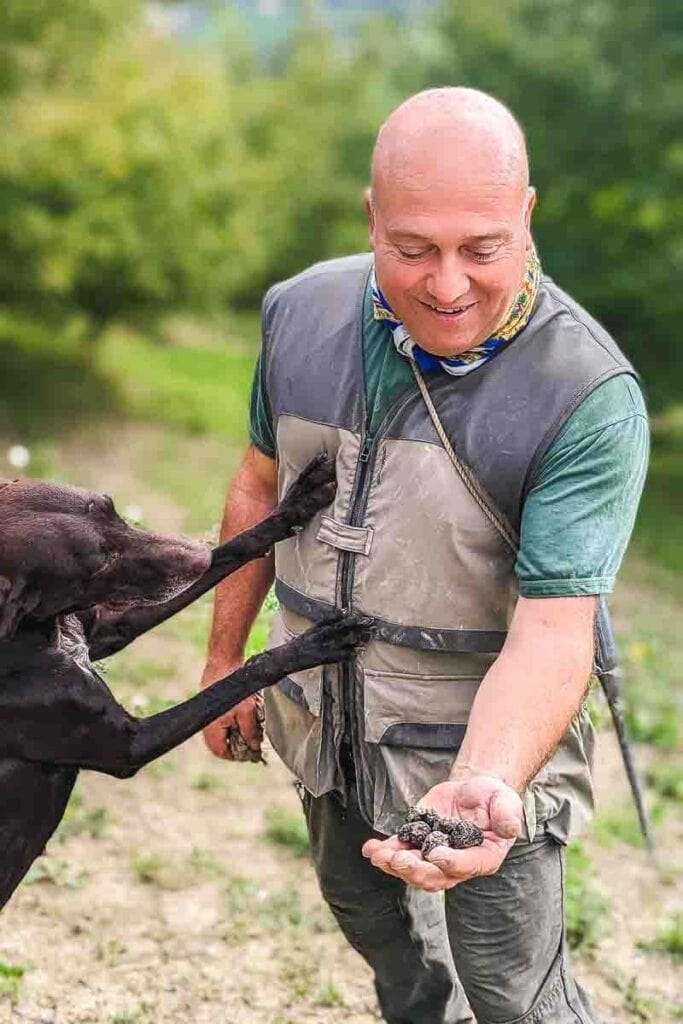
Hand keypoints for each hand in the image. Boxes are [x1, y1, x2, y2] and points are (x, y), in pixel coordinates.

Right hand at [201, 662, 262, 760]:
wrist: (223, 660)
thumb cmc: (234, 686)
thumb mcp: (247, 712)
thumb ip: (250, 732)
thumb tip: (254, 747)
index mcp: (211, 728)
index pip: (220, 751)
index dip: (236, 755)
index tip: (250, 753)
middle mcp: (205, 722)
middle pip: (220, 741)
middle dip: (237, 743)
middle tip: (253, 741)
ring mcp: (207, 711)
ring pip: (222, 729)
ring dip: (236, 730)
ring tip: (251, 726)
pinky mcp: (211, 701)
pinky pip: (222, 718)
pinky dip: (233, 719)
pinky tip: (245, 714)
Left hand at [361, 772, 523, 891]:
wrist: (472, 791)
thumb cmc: (492, 798)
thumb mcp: (505, 800)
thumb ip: (507, 814)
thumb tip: (509, 828)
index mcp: (482, 858)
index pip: (466, 866)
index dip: (450, 862)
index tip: (435, 853)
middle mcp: (456, 864)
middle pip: (434, 876)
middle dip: (414, 870)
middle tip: (400, 859)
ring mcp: (434, 857)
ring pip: (413, 870)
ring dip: (393, 865)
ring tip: (378, 854)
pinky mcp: (417, 844)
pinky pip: (399, 852)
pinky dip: (383, 852)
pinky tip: (369, 848)